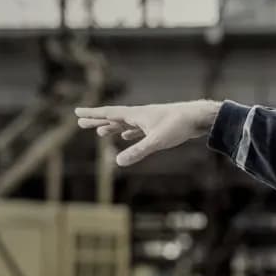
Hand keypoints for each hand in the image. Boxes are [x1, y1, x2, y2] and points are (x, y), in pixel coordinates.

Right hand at [74, 100, 220, 165]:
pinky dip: (129, 132)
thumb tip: (117, 162)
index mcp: (136, 115)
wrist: (198, 117)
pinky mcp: (157, 126)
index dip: (92, 114)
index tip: (77, 112)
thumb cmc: (178, 126)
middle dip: (97, 121)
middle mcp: (140, 115)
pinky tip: (127, 135)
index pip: (109, 113)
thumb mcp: (156, 141)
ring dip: (112, 127)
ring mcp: (149, 120)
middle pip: (114, 117)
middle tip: (80, 122)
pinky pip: (138, 128)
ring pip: (125, 123)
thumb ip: (137, 151)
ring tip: (100, 132)